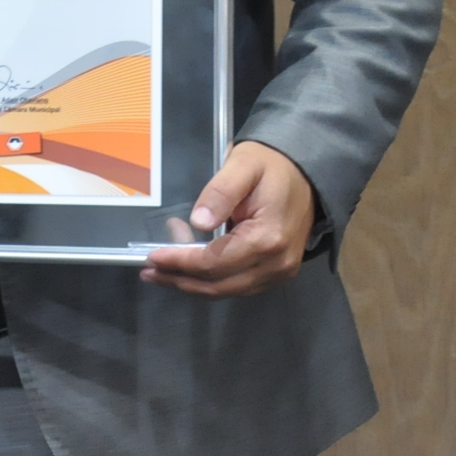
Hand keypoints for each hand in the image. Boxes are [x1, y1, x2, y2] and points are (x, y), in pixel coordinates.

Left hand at [141, 140, 316, 297]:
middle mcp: (276, 264)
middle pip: (219, 285)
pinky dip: (212, 280)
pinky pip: (239, 285)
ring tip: (162, 272)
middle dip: (180, 280)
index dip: (180, 262)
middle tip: (149, 273)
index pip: (213, 262)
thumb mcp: (243, 166)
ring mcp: (280, 272)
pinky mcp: (278, 272)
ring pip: (228, 290)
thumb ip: (220, 193)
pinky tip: (190, 267)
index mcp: (267, 239)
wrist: (306, 171)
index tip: (152, 257)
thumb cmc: (271, 165)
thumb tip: (197, 222)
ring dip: (193, 283)